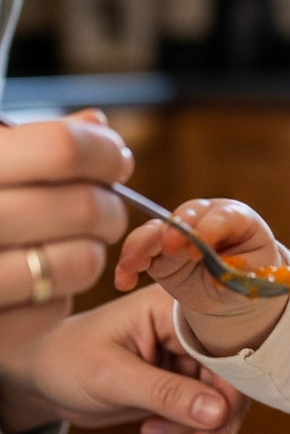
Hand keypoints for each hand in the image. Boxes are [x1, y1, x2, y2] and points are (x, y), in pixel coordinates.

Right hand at [0, 110, 132, 308]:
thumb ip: (32, 141)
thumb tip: (94, 124)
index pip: (64, 147)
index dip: (103, 151)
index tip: (113, 160)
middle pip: (84, 207)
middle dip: (109, 206)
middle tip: (102, 207)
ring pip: (81, 262)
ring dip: (90, 252)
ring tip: (70, 244)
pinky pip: (53, 309)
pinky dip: (56, 296)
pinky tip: (35, 281)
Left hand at [0, 285, 248, 433]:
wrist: (40, 379)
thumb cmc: (66, 361)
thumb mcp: (113, 378)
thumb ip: (166, 394)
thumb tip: (219, 413)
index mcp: (176, 308)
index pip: (225, 345)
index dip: (232, 386)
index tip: (219, 427)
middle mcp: (190, 327)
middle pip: (229, 374)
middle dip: (216, 419)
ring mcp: (186, 353)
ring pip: (219, 396)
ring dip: (202, 432)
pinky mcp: (181, 379)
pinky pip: (203, 408)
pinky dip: (188, 431)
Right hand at [116, 198, 288, 355]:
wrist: (231, 286)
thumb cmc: (250, 275)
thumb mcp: (255, 278)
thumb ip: (238, 276)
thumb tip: (218, 280)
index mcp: (237, 218)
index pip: (224, 216)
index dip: (210, 229)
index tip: (199, 250)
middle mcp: (205, 217)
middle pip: (187, 214)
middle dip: (176, 229)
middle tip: (170, 246)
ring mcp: (179, 232)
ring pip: (156, 228)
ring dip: (142, 244)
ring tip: (132, 265)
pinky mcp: (158, 250)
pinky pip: (139, 250)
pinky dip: (128, 264)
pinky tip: (124, 281)